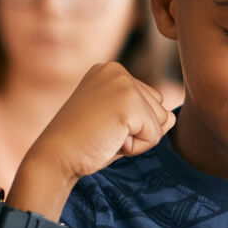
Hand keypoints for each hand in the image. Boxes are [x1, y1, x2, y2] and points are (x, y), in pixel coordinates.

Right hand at [23, 62, 174, 186]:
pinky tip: (109, 140)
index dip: (130, 124)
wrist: (54, 157)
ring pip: (161, 122)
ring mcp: (123, 83)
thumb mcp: (117, 122)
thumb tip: (173, 118)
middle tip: (102, 132)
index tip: (100, 125)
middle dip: (137, 130)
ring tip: (105, 135)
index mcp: (111, 70)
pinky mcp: (128, 102)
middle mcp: (117, 70)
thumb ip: (147, 115)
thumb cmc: (83, 143)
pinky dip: (136, 148)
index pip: (150, 102)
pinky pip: (154, 136)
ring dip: (137, 139)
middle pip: (159, 109)